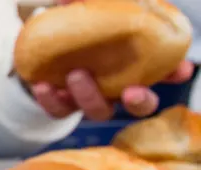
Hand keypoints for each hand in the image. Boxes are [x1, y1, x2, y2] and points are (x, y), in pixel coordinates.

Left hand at [29, 0, 194, 120]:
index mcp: (134, 64)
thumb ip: (92, 3)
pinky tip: (42, 85)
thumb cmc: (77, 23)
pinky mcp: (63, 103)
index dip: (174, 72)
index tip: (179, 70)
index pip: (164, 72)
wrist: (38, 43)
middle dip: (140, 102)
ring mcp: (91, 97)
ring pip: (98, 111)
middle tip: (132, 92)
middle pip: (138, 105)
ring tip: (76, 74)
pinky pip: (59, 110)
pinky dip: (51, 100)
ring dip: (90, 96)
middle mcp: (117, 86)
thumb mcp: (89, 9)